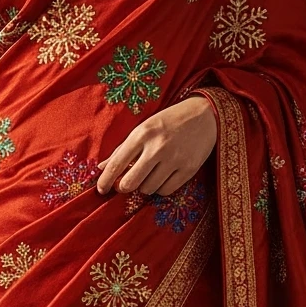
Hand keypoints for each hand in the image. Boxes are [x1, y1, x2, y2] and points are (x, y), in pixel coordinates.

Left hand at [96, 95, 216, 196]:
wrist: (205, 115)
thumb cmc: (169, 122)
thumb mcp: (144, 128)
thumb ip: (122, 149)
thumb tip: (101, 168)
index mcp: (142, 133)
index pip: (117, 163)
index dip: (105, 181)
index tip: (101, 189)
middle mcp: (157, 147)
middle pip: (130, 183)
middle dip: (124, 187)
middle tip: (126, 184)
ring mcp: (174, 159)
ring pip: (148, 189)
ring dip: (144, 186)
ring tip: (149, 174)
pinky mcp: (188, 169)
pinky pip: (165, 191)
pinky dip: (160, 188)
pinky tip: (162, 177)